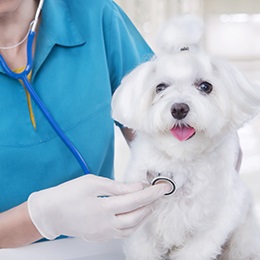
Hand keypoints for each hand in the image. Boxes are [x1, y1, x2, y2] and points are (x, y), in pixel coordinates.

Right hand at [27, 174, 167, 240]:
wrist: (50, 213)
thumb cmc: (68, 194)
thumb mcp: (92, 182)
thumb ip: (117, 186)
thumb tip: (137, 187)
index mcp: (103, 207)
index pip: (135, 200)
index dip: (151, 193)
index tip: (162, 187)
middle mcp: (106, 224)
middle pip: (137, 216)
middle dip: (151, 204)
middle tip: (158, 194)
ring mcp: (103, 233)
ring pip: (132, 227)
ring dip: (144, 215)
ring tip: (150, 203)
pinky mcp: (100, 237)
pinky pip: (123, 233)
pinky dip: (134, 224)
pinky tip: (136, 215)